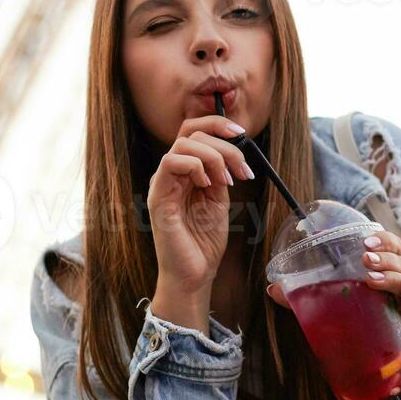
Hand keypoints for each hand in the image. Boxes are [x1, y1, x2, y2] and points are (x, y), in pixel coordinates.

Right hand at [147, 114, 254, 292]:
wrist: (194, 274)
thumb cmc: (204, 242)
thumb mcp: (219, 201)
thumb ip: (221, 175)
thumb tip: (232, 153)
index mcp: (185, 172)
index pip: (195, 133)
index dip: (218, 125)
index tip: (243, 135)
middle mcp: (171, 174)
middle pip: (190, 132)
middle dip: (223, 143)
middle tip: (242, 168)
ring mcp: (163, 183)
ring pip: (183, 144)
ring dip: (213, 157)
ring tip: (227, 182)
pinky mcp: (158, 196)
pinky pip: (171, 162)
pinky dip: (195, 167)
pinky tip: (208, 185)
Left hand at [267, 228, 400, 348]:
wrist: (380, 361)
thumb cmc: (358, 323)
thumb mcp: (335, 307)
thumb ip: (307, 297)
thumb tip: (272, 290)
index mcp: (381, 272)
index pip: (389, 246)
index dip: (380, 239)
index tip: (363, 240)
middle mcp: (396, 282)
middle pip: (397, 257)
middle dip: (382, 254)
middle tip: (364, 259)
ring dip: (389, 272)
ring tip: (370, 277)